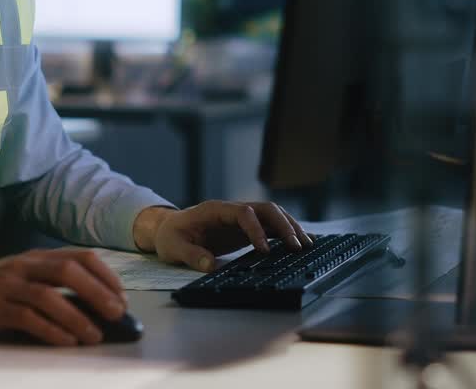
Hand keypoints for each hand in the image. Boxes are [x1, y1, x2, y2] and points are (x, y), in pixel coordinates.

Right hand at [0, 248, 125, 345]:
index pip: (79, 256)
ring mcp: (8, 286)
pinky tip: (66, 342)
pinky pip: (27, 318)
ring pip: (49, 296)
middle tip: (116, 313)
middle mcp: (24, 266)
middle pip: (68, 271)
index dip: (105, 275)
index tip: (121, 296)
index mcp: (35, 257)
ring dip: (77, 317)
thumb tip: (94, 304)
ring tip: (94, 336)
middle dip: (98, 292)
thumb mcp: (22, 276)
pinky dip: (51, 331)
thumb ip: (52, 283)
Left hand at [136, 201, 312, 271]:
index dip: (256, 230)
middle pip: (265, 209)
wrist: (169, 229)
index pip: (243, 213)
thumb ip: (191, 255)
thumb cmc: (171, 236)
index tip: (264, 251)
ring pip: (272, 215)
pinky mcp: (245, 228)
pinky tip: (299, 244)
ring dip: (290, 227)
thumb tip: (210, 265)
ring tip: (306, 245)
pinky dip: (285, 233)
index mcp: (215, 210)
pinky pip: (270, 226)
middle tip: (298, 246)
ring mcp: (240, 218)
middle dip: (284, 225)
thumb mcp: (173, 247)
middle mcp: (232, 210)